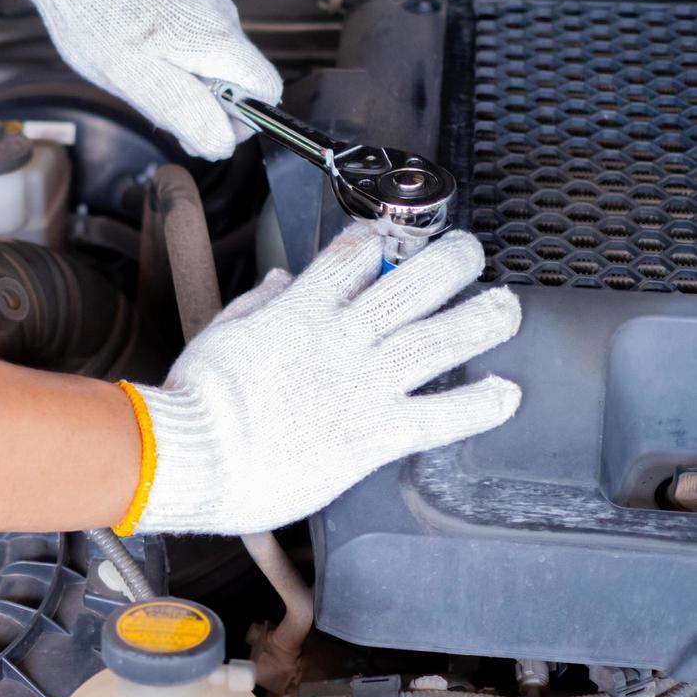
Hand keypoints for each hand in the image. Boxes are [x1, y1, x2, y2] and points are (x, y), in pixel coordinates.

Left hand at [9, 0, 281, 159]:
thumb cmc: (94, 15)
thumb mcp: (136, 80)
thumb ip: (186, 113)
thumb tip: (222, 143)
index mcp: (218, 39)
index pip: (266, 93)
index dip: (237, 122)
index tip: (197, 126)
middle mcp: (222, 17)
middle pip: (239, 81)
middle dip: (205, 105)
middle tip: (156, 104)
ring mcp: (206, 3)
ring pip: (214, 63)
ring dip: (185, 82)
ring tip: (140, 73)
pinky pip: (195, 43)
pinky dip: (173, 58)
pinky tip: (138, 52)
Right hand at [128, 224, 522, 534]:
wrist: (190, 455)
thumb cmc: (193, 402)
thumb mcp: (219, 333)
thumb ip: (259, 304)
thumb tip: (282, 282)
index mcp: (299, 309)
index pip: (354, 255)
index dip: (381, 241)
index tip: (393, 241)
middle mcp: (342, 337)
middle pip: (416, 282)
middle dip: (453, 261)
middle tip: (471, 255)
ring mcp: (363, 384)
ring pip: (442, 338)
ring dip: (484, 318)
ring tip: (507, 307)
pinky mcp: (373, 434)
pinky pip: (441, 415)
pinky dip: (480, 405)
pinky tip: (506, 395)